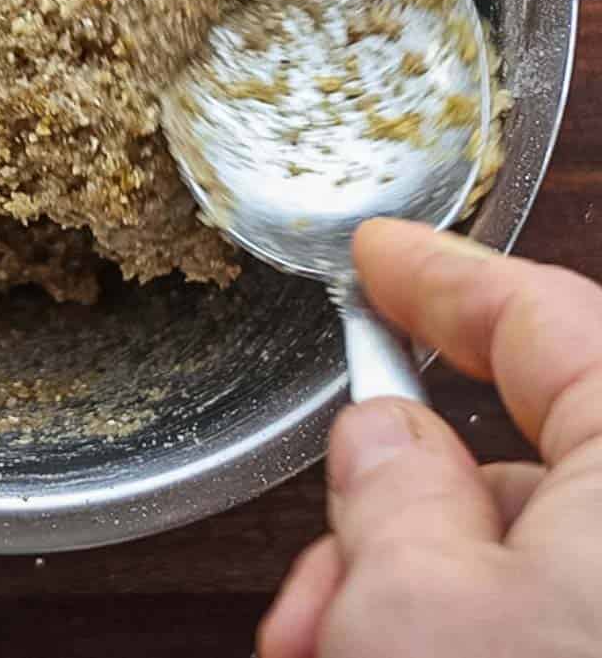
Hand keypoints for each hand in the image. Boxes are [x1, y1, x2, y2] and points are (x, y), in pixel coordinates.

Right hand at [258, 219, 601, 656]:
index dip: (441, 276)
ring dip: (408, 589)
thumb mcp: (419, 606)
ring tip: (333, 645)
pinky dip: (462, 634)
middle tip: (325, 571)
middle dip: (396, 508)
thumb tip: (382, 435)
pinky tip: (371, 657)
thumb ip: (393, 489)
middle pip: (517, 460)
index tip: (378, 253)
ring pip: (521, 555)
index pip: (544, 316)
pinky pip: (546, 619)